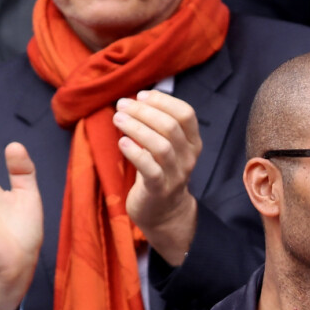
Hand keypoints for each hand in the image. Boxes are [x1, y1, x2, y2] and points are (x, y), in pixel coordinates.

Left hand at [113, 90, 200, 265]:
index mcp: (192, 143)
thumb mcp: (163, 148)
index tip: (140, 95)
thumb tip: (135, 100)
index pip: (185, 114)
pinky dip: (135, 153)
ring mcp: (175, 175)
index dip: (162, 101)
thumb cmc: (158, 174)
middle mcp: (188, 157)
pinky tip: (122, 142)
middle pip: (171, 126)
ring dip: (137, 128)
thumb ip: (156, 127)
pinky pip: (150, 168)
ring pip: (161, 146)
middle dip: (144, 111)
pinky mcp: (159, 189)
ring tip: (117, 119)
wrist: (162, 214)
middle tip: (121, 105)